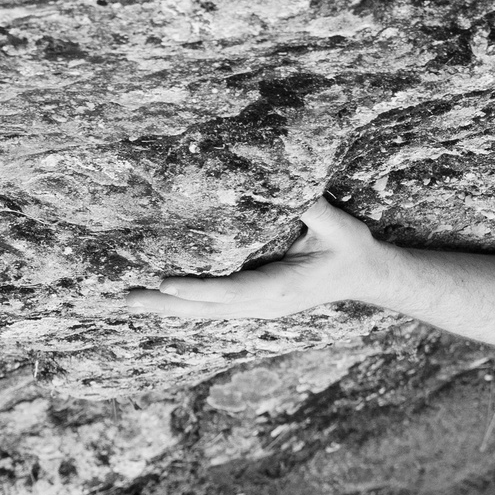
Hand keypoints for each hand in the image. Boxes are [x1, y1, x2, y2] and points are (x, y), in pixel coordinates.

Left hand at [119, 199, 393, 321]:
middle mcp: (265, 305)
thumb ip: (308, 205)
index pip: (233, 292)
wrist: (367, 276)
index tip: (164, 281)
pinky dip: (186, 304)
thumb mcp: (338, 225)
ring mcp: (259, 309)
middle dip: (167, 303)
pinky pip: (214, 309)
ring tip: (130, 299)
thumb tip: (274, 181)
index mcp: (283, 287)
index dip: (198, 289)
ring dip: (169, 307)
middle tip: (126, 297)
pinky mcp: (256, 305)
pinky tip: (162, 298)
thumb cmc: (352, 249)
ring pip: (206, 313)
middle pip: (208, 310)